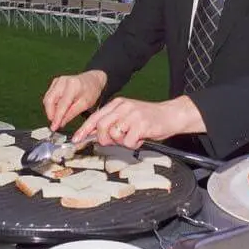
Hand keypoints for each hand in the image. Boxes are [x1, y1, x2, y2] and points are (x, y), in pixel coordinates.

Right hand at [43, 70, 106, 130]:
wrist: (92, 80)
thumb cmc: (91, 91)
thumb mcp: (85, 105)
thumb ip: (71, 114)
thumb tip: (60, 123)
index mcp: (73, 86)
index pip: (61, 104)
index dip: (56, 117)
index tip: (54, 127)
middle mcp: (63, 81)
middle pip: (49, 100)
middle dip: (51, 114)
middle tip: (56, 123)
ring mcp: (57, 81)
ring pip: (47, 99)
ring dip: (51, 110)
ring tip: (60, 116)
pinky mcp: (55, 82)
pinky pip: (49, 96)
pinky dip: (52, 105)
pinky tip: (59, 109)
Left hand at [73, 95, 205, 148]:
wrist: (172, 115)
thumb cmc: (149, 119)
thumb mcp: (128, 116)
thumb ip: (113, 123)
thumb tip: (94, 135)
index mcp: (118, 104)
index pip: (95, 117)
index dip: (84, 130)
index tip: (76, 139)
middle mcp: (123, 107)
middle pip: (101, 127)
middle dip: (105, 139)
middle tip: (116, 141)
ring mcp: (132, 115)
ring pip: (114, 134)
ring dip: (122, 141)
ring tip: (133, 136)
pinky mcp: (141, 124)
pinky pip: (128, 142)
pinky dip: (134, 144)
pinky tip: (141, 137)